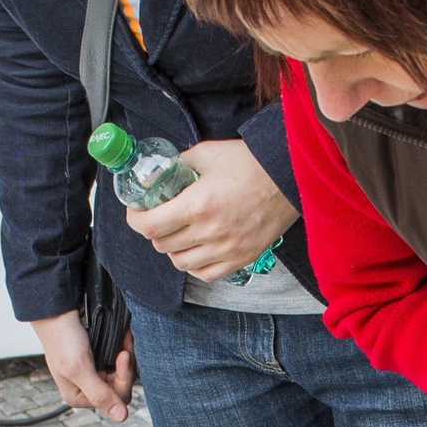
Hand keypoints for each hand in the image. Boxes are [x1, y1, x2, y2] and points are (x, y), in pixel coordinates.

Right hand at [28, 307, 137, 419]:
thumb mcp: (79, 369)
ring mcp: (95, 372)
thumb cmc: (62, 339)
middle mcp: (88, 388)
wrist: (57, 311)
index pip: (115, 399)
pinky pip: (119, 360)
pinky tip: (123, 337)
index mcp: (79, 397)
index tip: (123, 355)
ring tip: (124, 339)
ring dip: (127, 355)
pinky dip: (123, 348)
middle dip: (126, 366)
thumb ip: (100, 394)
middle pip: (122, 387)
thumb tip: (121, 417)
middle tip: (125, 346)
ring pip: (123, 373)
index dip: (123, 379)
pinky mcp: (100, 359)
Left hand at [124, 139, 298, 280]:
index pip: (149, 225)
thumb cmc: (251, 162)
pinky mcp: (242, 258)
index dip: (136, 219)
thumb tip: (158, 173)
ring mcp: (227, 248)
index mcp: (198, 204)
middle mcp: (210, 232)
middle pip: (162, 244)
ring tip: (178, 234)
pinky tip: (197, 248)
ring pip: (180, 262)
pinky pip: (205, 273)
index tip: (137, 212)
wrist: (290, 175)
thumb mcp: (207, 153)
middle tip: (159, 217)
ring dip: (173, 248)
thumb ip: (179, 164)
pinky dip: (195, 264)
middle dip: (154, 230)